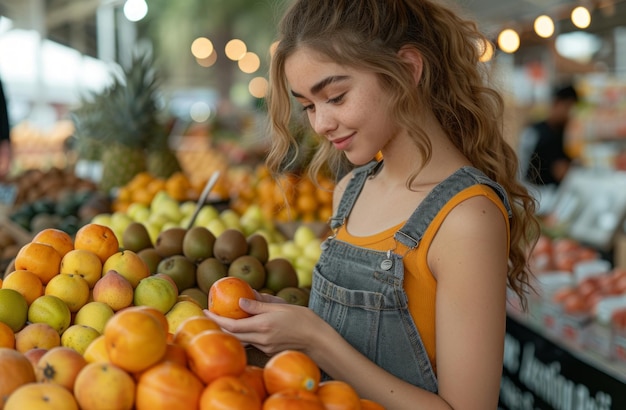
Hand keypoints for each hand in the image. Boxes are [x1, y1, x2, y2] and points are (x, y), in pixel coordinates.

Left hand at [204, 295, 323, 355]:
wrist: (318, 340)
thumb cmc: (303, 319)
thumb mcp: (280, 306)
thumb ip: (259, 305)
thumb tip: (240, 301)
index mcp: (263, 326)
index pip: (232, 325)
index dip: (216, 319)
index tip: (204, 310)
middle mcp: (261, 339)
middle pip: (233, 335)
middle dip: (219, 325)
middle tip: (210, 314)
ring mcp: (265, 347)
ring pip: (241, 339)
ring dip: (231, 330)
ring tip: (224, 319)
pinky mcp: (269, 351)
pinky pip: (252, 342)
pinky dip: (244, 333)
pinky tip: (245, 325)